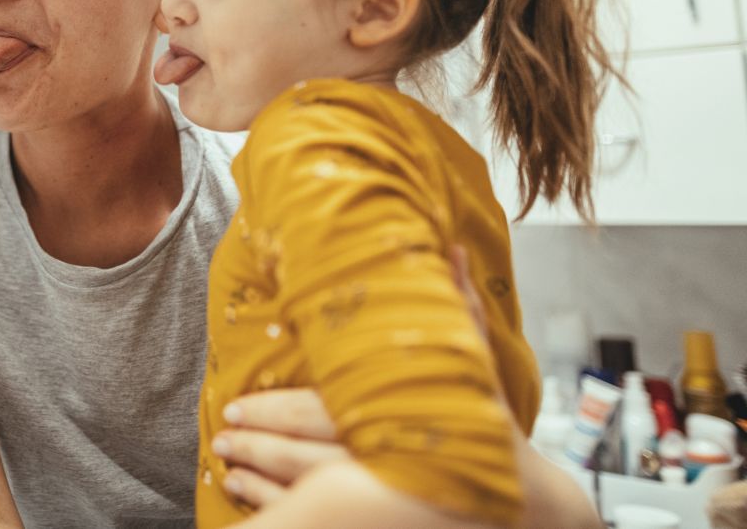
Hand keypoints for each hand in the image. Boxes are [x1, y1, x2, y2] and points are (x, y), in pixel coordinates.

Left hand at [217, 245, 492, 510]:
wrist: (525, 506)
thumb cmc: (492, 424)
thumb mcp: (476, 363)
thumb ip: (458, 305)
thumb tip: (454, 246)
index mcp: (400, 421)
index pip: (321, 416)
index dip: (274, 414)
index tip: (235, 404)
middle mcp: (387, 467)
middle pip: (305, 460)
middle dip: (257, 445)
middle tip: (222, 431)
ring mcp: (381, 505)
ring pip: (304, 494)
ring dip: (259, 479)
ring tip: (226, 461)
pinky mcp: (373, 523)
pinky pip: (315, 520)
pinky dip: (277, 508)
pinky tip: (250, 493)